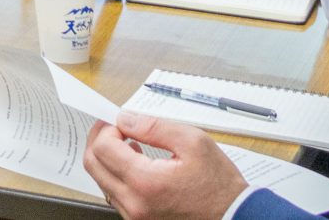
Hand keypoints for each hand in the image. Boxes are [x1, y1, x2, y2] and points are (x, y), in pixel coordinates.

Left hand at [83, 113, 248, 219]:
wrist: (235, 218)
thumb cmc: (220, 185)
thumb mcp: (193, 142)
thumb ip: (153, 126)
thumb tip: (125, 118)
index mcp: (146, 182)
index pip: (103, 148)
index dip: (107, 128)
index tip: (119, 121)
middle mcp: (135, 204)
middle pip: (94, 166)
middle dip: (99, 140)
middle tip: (114, 128)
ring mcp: (136, 217)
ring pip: (101, 181)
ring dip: (107, 159)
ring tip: (129, 145)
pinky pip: (115, 195)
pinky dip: (117, 176)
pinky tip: (136, 165)